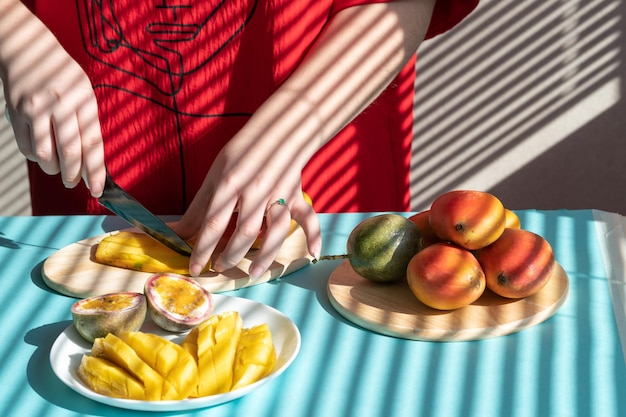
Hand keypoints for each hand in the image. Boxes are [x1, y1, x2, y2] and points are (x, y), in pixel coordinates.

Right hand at [1, 3, 105, 196]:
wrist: (28, 50)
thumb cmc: (62, 76)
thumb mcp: (83, 93)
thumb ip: (87, 124)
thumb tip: (90, 161)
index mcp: (83, 101)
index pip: (92, 144)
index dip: (95, 172)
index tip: (97, 190)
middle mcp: (60, 105)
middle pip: (69, 153)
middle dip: (72, 176)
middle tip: (72, 183)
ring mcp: (36, 109)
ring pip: (45, 154)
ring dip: (53, 169)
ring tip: (57, 169)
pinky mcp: (17, 112)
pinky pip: (26, 147)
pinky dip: (35, 158)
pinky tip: (41, 154)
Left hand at [174, 139, 321, 278]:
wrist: (276, 131)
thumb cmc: (240, 154)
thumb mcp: (214, 176)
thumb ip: (199, 209)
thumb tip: (174, 232)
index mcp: (229, 184)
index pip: (213, 223)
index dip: (202, 250)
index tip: (195, 269)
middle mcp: (254, 191)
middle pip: (244, 232)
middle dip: (231, 255)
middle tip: (220, 267)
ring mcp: (278, 194)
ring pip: (274, 230)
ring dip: (265, 255)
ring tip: (253, 272)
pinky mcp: (296, 195)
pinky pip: (308, 217)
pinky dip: (314, 236)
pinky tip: (312, 255)